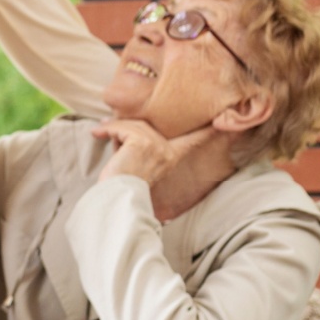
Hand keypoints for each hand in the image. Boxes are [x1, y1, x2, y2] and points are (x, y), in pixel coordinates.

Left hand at [93, 118, 220, 184]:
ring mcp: (156, 145)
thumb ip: (139, 143)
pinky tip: (97, 134)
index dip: (207, 131)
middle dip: (125, 128)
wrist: (117, 196)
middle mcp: (167, 150)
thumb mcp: (137, 160)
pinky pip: (122, 127)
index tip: (222, 123)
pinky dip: (108, 129)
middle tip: (105, 131)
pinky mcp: (141, 143)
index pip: (193, 140)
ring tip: (101, 134)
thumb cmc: (122, 182)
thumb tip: (117, 124)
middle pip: (145, 125)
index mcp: (172, 156)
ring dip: (114, 128)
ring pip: (132, 125)